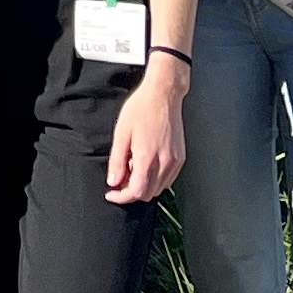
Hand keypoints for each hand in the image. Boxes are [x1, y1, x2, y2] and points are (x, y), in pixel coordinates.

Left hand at [107, 61, 188, 203]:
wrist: (164, 95)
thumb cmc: (141, 109)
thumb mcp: (121, 133)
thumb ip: (117, 161)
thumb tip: (113, 182)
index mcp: (148, 157)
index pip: (137, 192)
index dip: (121, 197)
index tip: (111, 193)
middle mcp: (165, 163)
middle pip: (148, 194)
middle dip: (131, 192)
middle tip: (119, 179)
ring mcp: (176, 162)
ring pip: (159, 188)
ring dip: (144, 186)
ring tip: (132, 167)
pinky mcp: (181, 158)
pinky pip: (167, 179)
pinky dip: (155, 179)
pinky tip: (145, 164)